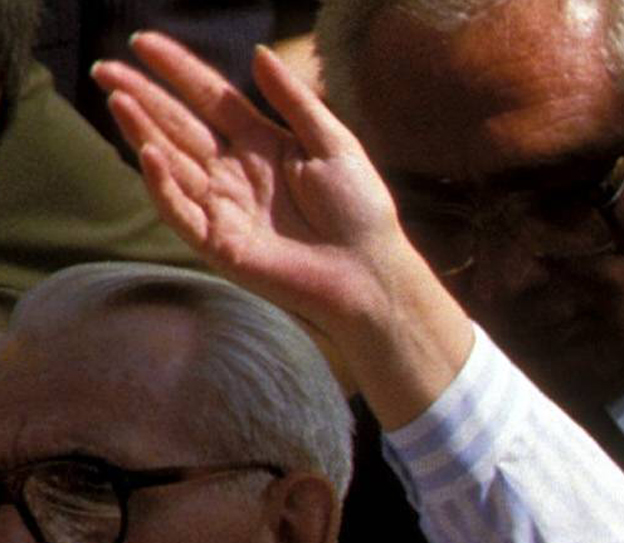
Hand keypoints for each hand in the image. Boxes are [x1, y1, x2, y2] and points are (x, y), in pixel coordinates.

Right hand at [95, 33, 471, 426]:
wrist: (372, 273)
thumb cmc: (362, 212)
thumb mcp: (334, 144)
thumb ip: (295, 100)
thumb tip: (259, 51)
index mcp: (262, 144)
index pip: (211, 97)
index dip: (178, 70)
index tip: (142, 41)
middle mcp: (235, 172)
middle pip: (180, 125)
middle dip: (143, 96)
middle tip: (105, 68)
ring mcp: (224, 207)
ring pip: (172, 163)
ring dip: (142, 132)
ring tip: (118, 99)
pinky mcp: (220, 244)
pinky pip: (182, 212)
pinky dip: (163, 185)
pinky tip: (151, 155)